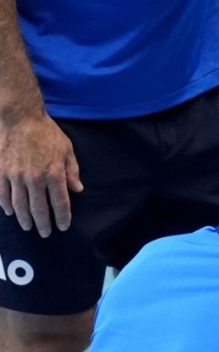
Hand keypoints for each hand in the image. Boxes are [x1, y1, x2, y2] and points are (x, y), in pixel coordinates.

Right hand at [0, 111, 81, 236]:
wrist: (20, 117)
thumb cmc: (47, 133)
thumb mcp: (67, 150)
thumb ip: (72, 171)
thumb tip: (77, 189)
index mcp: (54, 174)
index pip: (60, 203)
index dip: (62, 217)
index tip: (63, 227)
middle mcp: (34, 178)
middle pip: (38, 208)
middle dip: (43, 223)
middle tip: (45, 233)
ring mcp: (15, 175)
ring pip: (19, 204)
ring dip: (24, 218)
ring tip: (28, 227)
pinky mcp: (1, 171)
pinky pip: (2, 193)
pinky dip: (5, 205)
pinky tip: (9, 212)